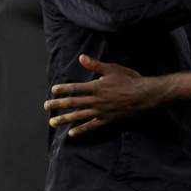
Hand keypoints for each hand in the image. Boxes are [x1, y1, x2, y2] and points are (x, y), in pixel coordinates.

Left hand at [45, 55, 164, 136]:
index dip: (63, 89)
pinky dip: (81, 130)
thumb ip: (96, 65)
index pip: (75, 88)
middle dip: (58, 104)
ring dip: (64, 119)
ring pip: (79, 116)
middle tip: (46, 106)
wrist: (144, 96)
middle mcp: (96, 100)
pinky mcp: (106, 120)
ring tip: (52, 122)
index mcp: (96, 86)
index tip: (53, 90)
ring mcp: (100, 111)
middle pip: (73, 102)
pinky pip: (91, 126)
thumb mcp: (113, 69)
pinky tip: (72, 133)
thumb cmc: (130, 80)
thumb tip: (81, 57)